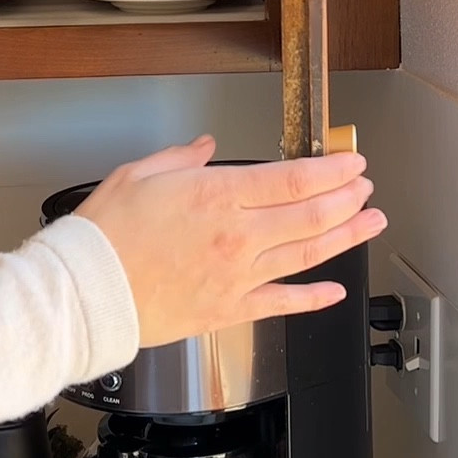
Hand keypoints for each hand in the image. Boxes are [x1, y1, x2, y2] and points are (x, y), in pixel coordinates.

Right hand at [79, 135, 386, 347]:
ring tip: (371, 224)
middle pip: (312, 215)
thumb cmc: (105, 235)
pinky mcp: (229, 310)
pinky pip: (283, 304)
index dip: (332, 170)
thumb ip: (181, 157)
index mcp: (218, 195)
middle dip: (348, 199)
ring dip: (346, 237)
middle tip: (366, 189)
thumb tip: (206, 146)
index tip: (352, 163)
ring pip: (308, 254)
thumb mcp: (139, 174)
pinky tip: (336, 291)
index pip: (295, 179)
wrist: (86, 293)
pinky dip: (314, 298)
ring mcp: (238, 276)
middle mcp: (238, 236)